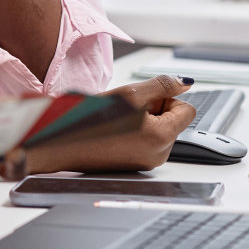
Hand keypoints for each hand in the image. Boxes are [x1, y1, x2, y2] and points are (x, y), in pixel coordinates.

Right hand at [16, 76, 194, 175]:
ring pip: (158, 130)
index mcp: (161, 138)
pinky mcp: (133, 165)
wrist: (61, 143)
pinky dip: (133, 132)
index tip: (145, 98)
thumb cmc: (90, 121)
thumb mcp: (130, 93)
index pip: (187, 110)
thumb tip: (185, 83)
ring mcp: (146, 162)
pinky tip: (113, 130)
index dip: (167, 98)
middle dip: (154, 109)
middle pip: (172, 121)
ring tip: (116, 120)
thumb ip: (163, 85)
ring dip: (143, 120)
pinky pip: (144, 142)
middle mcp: (158, 154)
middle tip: (126, 109)